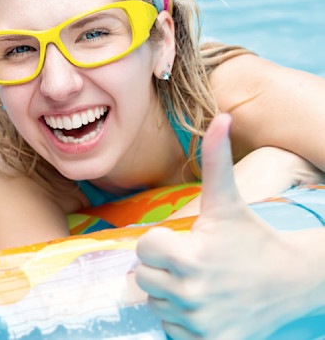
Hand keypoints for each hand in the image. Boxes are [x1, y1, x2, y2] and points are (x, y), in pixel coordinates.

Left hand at [135, 114, 321, 338]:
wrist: (293, 282)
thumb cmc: (252, 237)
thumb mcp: (228, 200)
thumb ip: (216, 159)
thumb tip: (220, 116)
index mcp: (191, 257)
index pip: (142, 249)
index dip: (160, 243)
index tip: (184, 241)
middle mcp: (192, 293)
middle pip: (144, 278)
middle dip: (162, 268)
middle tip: (193, 261)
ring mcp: (200, 323)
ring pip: (157, 304)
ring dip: (172, 293)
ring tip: (202, 282)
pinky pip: (171, 330)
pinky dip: (183, 321)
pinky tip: (206, 306)